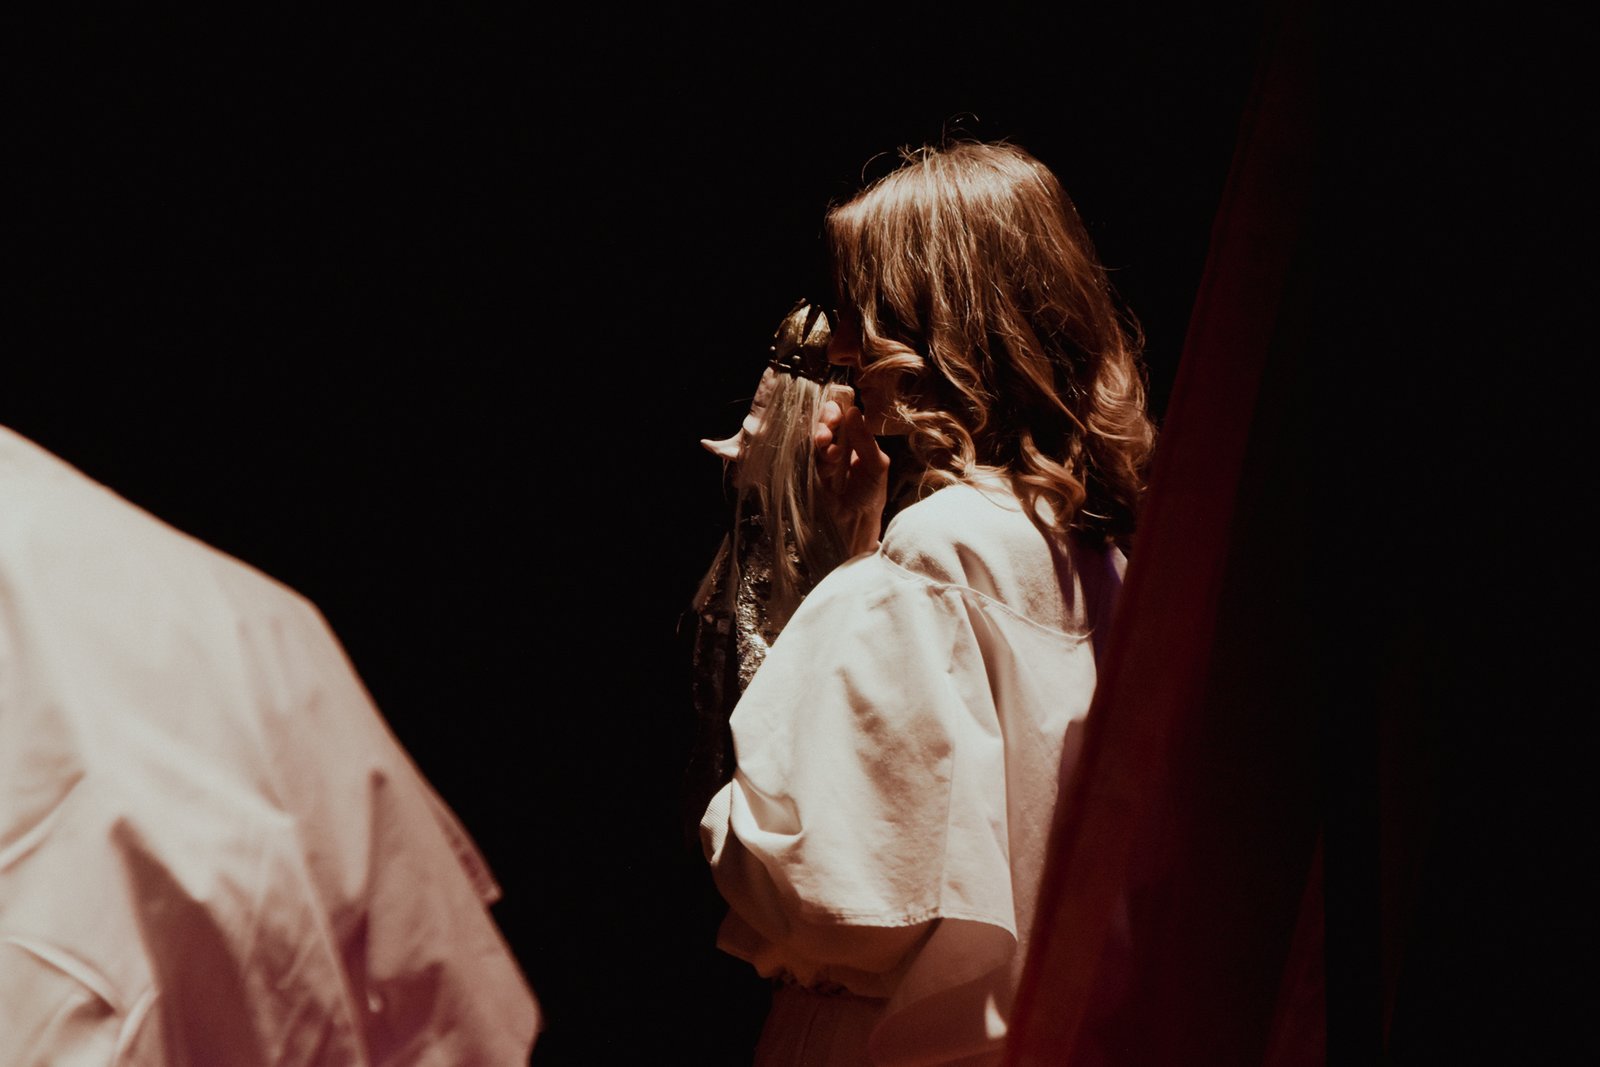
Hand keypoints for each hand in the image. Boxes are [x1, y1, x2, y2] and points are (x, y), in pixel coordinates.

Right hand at [814, 390, 889, 555]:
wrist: (856, 523)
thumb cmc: (870, 495)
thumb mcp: (877, 465)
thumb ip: (866, 440)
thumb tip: (853, 411)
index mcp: (853, 440)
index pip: (841, 416)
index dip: (835, 411)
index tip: (837, 416)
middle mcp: (835, 445)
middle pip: (823, 423)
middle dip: (824, 424)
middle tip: (829, 434)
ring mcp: (820, 459)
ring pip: (812, 439)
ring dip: (820, 441)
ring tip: (832, 454)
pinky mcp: (808, 472)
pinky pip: (805, 456)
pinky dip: (815, 458)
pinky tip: (827, 466)